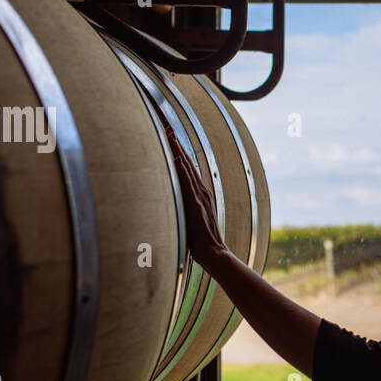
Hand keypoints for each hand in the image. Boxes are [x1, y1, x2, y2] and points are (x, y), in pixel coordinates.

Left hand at [165, 124, 227, 266]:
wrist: (214, 252)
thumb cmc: (201, 240)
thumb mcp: (192, 219)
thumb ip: (185, 208)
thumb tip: (172, 204)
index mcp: (200, 193)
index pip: (187, 168)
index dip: (178, 152)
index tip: (169, 137)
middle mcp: (201, 191)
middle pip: (187, 163)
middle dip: (176, 145)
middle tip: (166, 128)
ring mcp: (199, 197)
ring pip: (187, 169)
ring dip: (177, 152)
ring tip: (169, 136)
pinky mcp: (196, 205)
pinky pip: (188, 185)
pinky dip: (182, 171)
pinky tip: (176, 160)